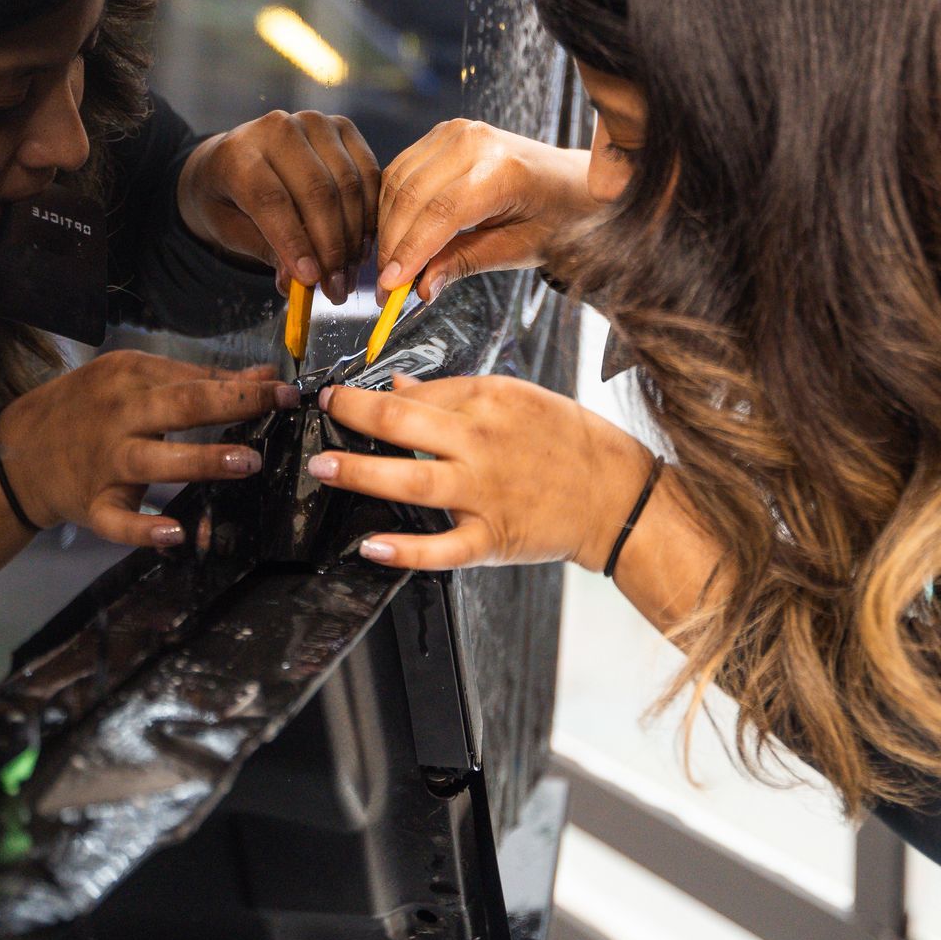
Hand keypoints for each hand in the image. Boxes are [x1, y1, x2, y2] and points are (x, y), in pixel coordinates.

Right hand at [0, 351, 298, 545]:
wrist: (16, 451)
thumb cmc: (87, 407)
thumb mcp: (134, 379)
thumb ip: (199, 379)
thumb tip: (265, 376)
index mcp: (128, 376)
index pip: (193, 377)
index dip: (244, 385)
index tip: (287, 392)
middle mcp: (117, 414)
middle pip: (178, 407)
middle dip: (230, 406)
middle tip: (277, 410)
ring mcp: (104, 461)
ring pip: (153, 460)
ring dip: (200, 460)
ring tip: (245, 462)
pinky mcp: (92, 504)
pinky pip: (118, 521)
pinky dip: (144, 530)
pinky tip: (176, 534)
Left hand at [176, 110, 379, 304]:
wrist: (237, 158)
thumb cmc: (229, 199)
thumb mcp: (232, 231)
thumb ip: (265, 250)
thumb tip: (296, 281)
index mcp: (237, 152)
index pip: (271, 199)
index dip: (294, 243)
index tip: (310, 280)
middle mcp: (277, 128)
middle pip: (316, 192)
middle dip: (331, 247)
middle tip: (336, 288)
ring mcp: (314, 123)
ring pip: (347, 184)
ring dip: (354, 236)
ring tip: (349, 274)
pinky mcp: (342, 127)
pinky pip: (367, 173)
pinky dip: (369, 213)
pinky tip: (362, 246)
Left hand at [305, 375, 655, 570]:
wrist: (617, 495)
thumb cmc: (568, 441)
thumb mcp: (517, 399)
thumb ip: (454, 394)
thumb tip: (399, 388)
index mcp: (490, 400)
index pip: (416, 393)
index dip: (369, 394)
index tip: (338, 397)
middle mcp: (482, 444)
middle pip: (402, 426)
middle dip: (352, 417)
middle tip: (322, 415)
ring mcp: (485, 493)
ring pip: (411, 482)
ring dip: (360, 474)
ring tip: (324, 467)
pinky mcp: (493, 538)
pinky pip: (442, 548)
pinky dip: (405, 551)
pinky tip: (371, 546)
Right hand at [376, 121, 595, 301]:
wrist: (571, 182)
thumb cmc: (554, 218)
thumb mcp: (517, 250)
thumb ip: (465, 263)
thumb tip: (421, 287)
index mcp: (502, 169)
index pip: (440, 213)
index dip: (410, 252)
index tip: (390, 288)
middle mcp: (473, 141)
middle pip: (412, 197)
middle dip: (393, 246)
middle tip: (386, 289)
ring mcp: (455, 131)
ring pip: (398, 184)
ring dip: (387, 228)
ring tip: (391, 268)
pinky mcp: (442, 134)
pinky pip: (401, 172)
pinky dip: (392, 206)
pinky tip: (396, 237)